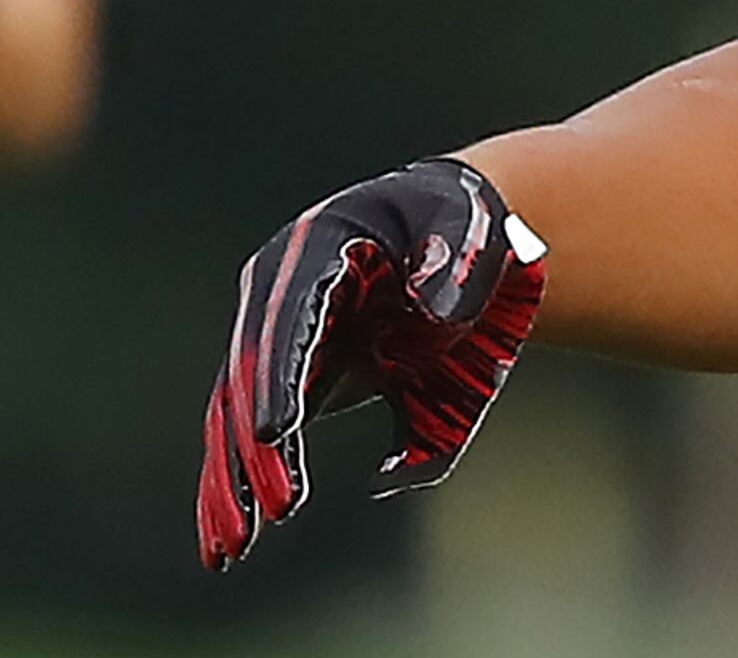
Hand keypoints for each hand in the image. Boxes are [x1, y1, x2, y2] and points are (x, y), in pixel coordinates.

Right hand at [198, 158, 547, 569]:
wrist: (457, 236)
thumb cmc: (462, 224)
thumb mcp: (470, 225)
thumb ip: (453, 261)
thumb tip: (435, 316)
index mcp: (314, 249)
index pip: (288, 319)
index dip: (282, 375)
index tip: (280, 432)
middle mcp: (276, 296)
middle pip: (253, 378)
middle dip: (257, 447)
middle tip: (276, 509)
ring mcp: (277, 339)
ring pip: (237, 419)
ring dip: (231, 484)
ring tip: (229, 550)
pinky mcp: (292, 379)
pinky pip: (256, 438)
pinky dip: (241, 486)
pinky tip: (233, 540)